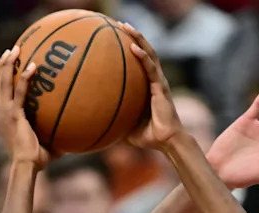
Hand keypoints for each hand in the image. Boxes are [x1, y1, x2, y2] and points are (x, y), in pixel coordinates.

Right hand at [0, 46, 49, 168]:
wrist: (26, 166)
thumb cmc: (36, 161)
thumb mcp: (46, 144)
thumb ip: (55, 137)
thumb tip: (73, 137)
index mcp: (5, 116)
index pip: (0, 92)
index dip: (2, 77)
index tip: (8, 63)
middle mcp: (1, 111)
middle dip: (3, 64)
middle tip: (11, 50)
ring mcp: (6, 112)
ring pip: (3, 82)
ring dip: (8, 64)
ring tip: (15, 49)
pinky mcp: (13, 115)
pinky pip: (19, 92)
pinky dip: (25, 79)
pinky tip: (33, 67)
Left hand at [118, 22, 181, 149]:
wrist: (166, 142)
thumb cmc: (148, 135)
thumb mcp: (125, 125)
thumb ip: (113, 118)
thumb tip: (92, 122)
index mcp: (148, 86)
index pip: (140, 62)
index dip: (131, 47)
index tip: (116, 36)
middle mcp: (155, 80)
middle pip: (145, 52)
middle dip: (134, 36)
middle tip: (120, 24)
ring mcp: (159, 82)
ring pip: (149, 54)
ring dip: (138, 39)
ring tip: (127, 26)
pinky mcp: (161, 87)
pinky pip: (151, 69)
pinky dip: (142, 57)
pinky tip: (133, 47)